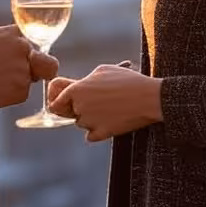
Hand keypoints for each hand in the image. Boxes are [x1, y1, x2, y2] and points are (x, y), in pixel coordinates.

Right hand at [0, 25, 56, 110]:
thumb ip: (6, 44)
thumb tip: (15, 55)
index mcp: (13, 33)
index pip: (30, 42)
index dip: (27, 52)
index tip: (20, 59)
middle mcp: (23, 48)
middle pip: (43, 61)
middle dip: (40, 68)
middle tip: (21, 77)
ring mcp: (24, 69)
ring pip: (30, 79)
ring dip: (16, 83)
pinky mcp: (21, 89)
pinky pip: (22, 93)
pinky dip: (9, 96)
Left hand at [48, 64, 162, 141]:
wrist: (148, 97)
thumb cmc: (127, 80)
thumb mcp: (103, 70)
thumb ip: (85, 80)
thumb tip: (79, 86)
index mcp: (77, 90)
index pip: (56, 102)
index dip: (61, 102)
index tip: (67, 103)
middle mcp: (79, 107)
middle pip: (72, 113)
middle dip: (81, 109)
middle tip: (99, 102)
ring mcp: (89, 122)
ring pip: (82, 124)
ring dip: (91, 119)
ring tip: (110, 109)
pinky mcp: (101, 134)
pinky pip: (91, 135)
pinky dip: (99, 130)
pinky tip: (111, 120)